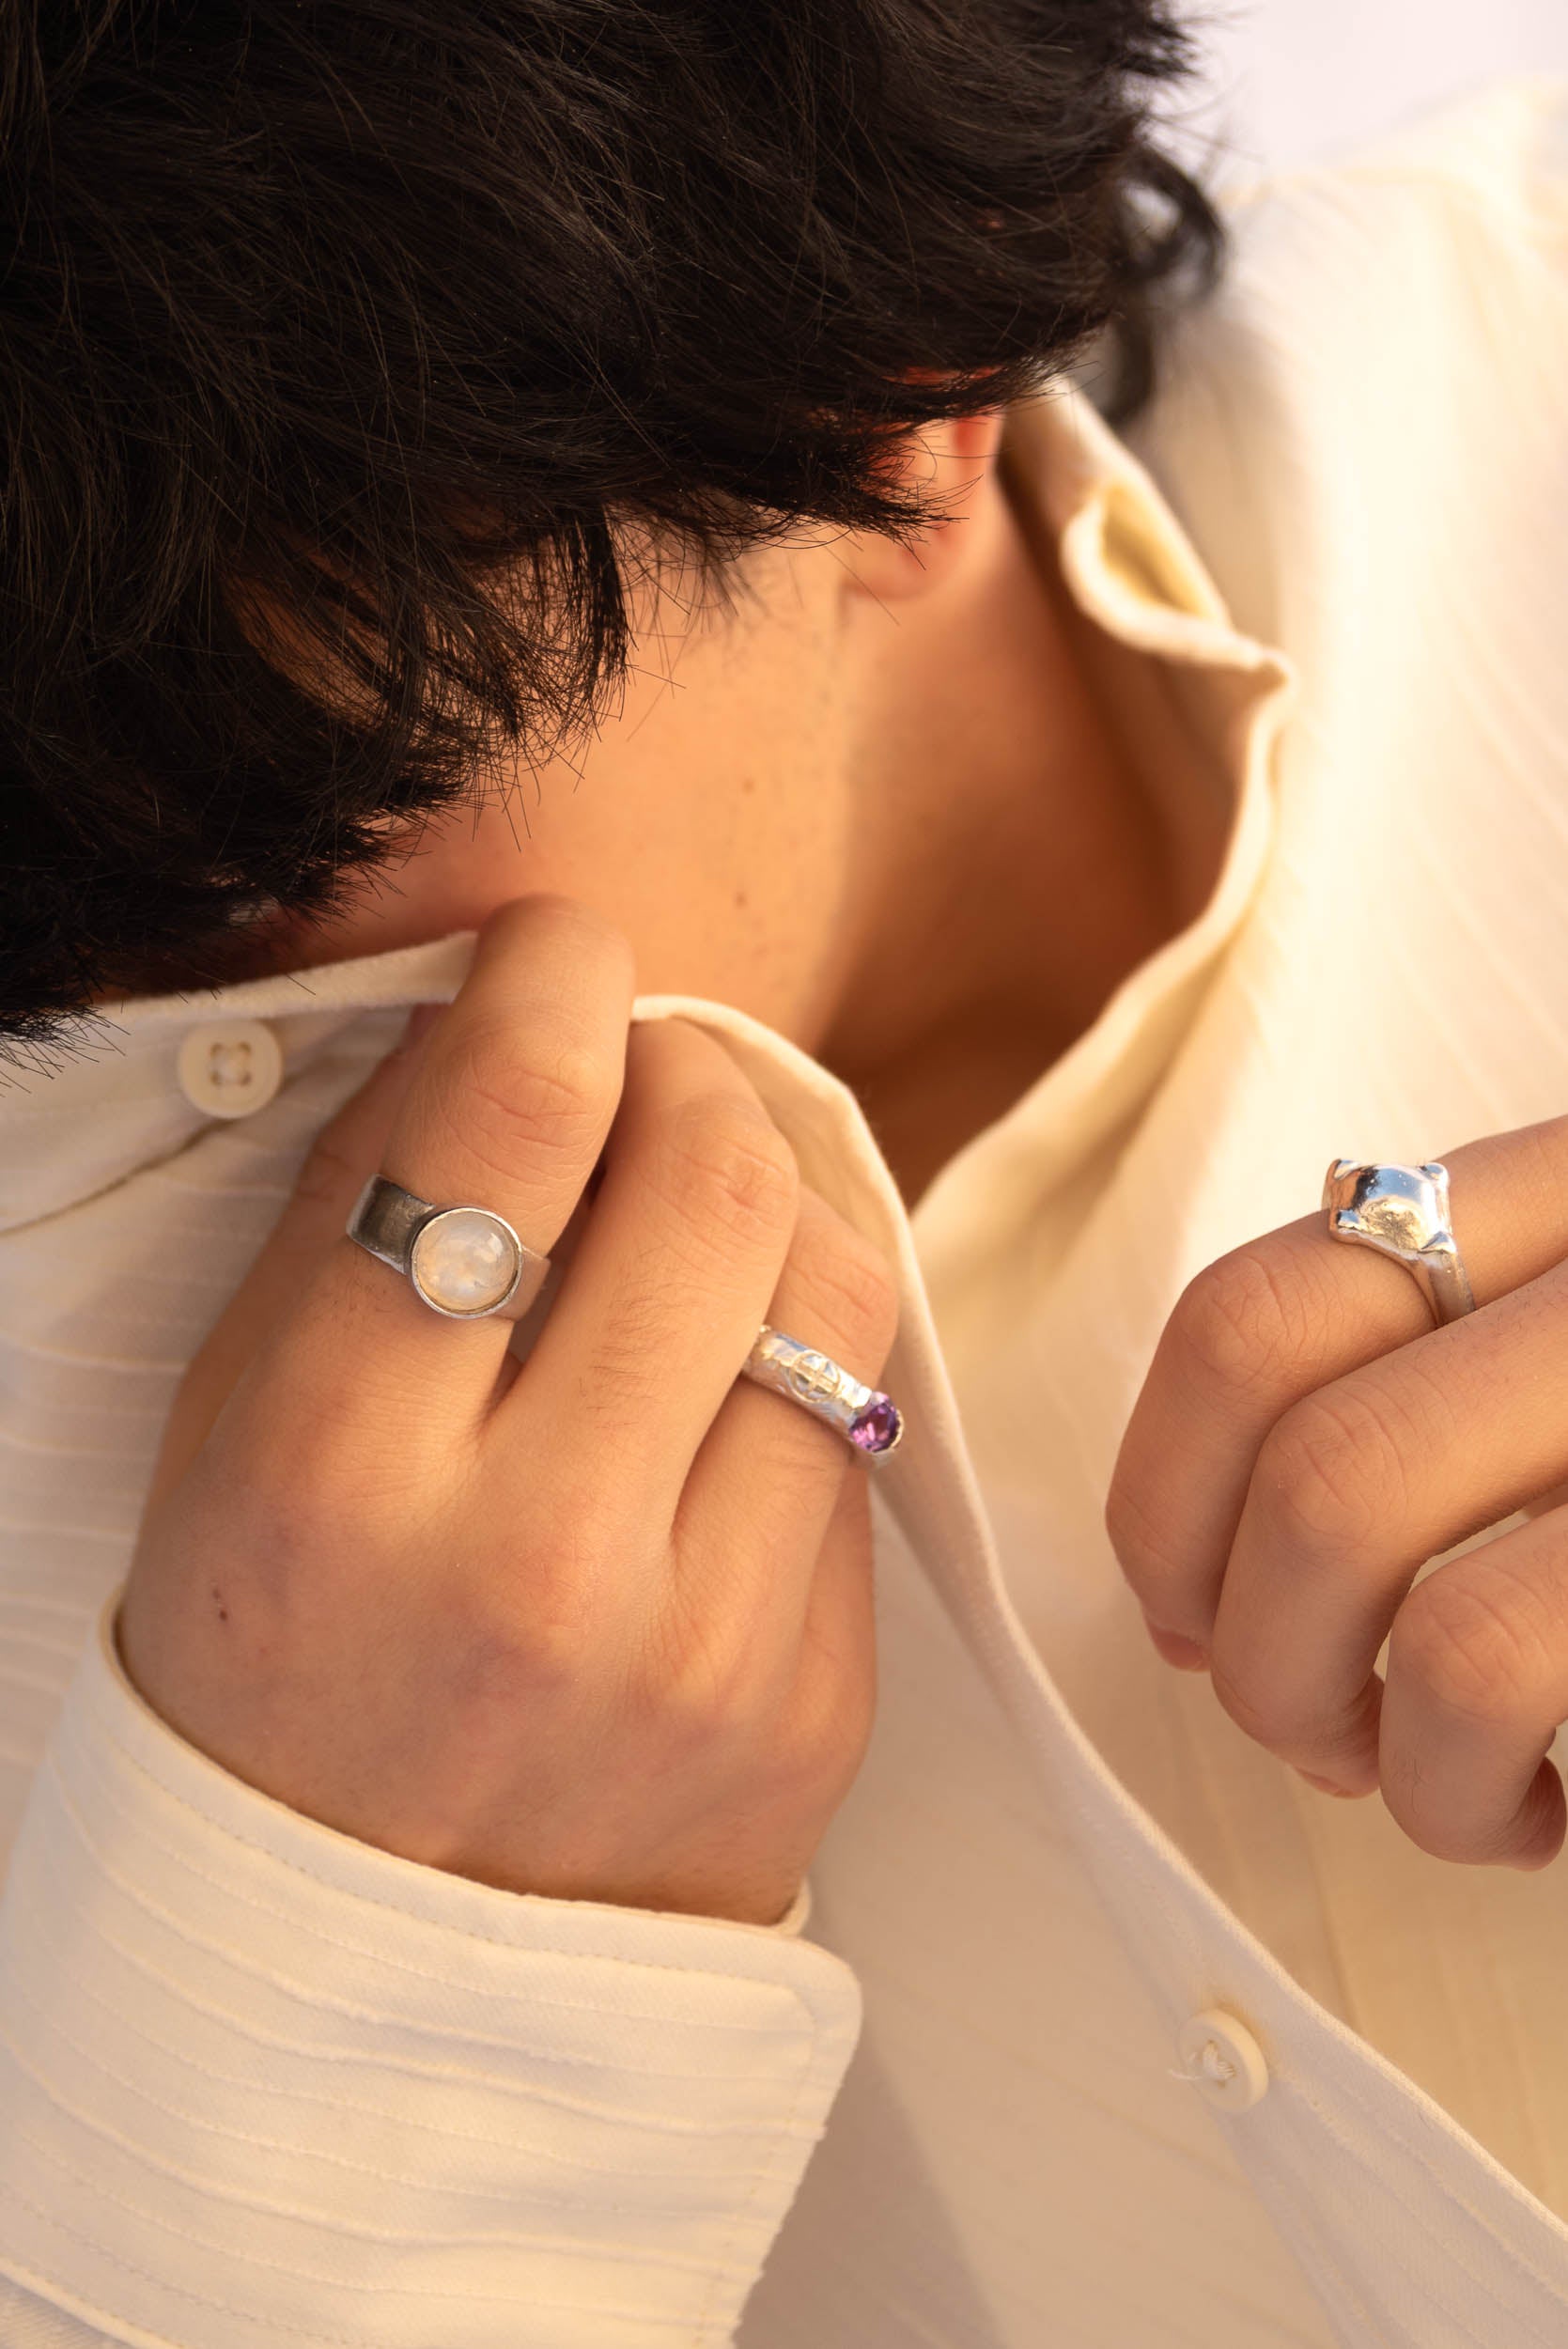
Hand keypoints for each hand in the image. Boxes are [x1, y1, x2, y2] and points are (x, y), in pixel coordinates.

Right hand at [118, 894, 896, 1926]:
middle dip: (691, 1070)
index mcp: (344, 1481)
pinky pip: (860, 1436)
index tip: (561, 953)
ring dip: (779, 1188)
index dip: (557, 977)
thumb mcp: (233, 1434)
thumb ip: (358, 1213)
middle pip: (716, 1180)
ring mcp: (706, 1647)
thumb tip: (503, 1025)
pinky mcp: (819, 1701)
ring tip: (705, 1198)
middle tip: (645, 1075)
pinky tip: (721, 1383)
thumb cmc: (274, 1667)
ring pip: (839, 1289)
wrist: (373, 1973)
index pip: (511, 1125)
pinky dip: (799, 1362)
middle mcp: (541, 1565)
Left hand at [1105, 1114, 1567, 1869]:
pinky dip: (1459, 1791)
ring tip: (1418, 1783)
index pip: (1267, 1301)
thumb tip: (1195, 1586)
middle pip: (1270, 1382)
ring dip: (1322, 1701)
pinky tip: (1535, 1822)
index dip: (1169, 1486)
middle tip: (1299, 1725)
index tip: (1185, 1617)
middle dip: (1223, 1602)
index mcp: (1561, 1199)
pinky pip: (1481, 1660)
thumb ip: (1439, 1393)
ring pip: (1342, 1501)